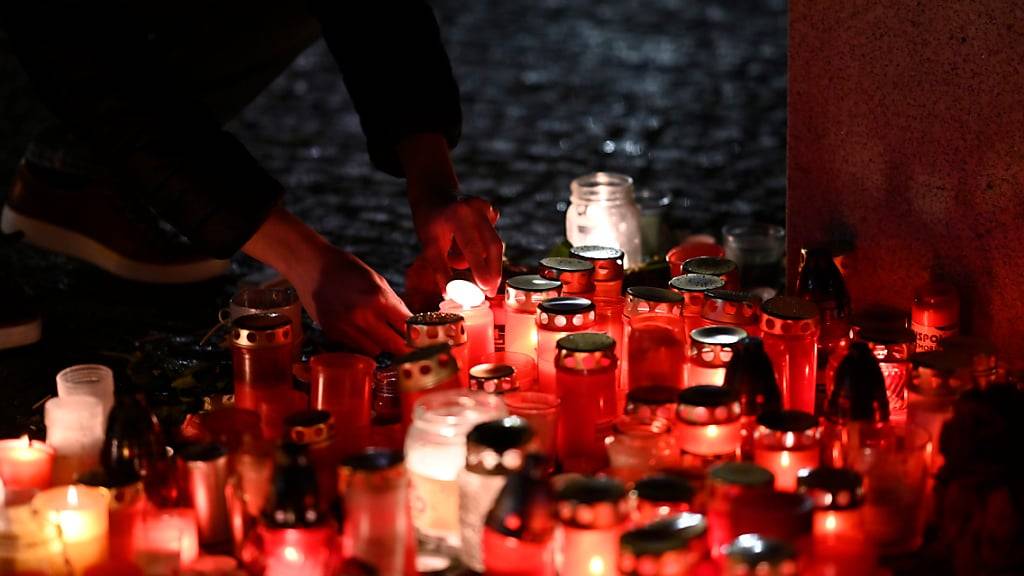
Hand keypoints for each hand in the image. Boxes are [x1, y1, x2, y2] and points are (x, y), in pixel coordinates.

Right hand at [243, 207, 410, 356]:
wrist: (311, 266)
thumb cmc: (348, 269)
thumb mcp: (377, 280)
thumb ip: (394, 304)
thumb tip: (411, 324)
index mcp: (378, 299)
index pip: (407, 327)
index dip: (416, 335)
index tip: (422, 340)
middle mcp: (362, 317)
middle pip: (394, 345)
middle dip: (404, 347)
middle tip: (410, 348)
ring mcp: (346, 327)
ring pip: (376, 351)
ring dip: (382, 346)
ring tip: (382, 335)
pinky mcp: (333, 333)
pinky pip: (356, 347)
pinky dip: (364, 343)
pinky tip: (363, 331)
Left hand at [399, 134, 503, 297]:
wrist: (435, 196)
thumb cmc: (430, 225)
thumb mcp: (429, 246)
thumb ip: (440, 269)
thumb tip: (450, 294)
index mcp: (457, 214)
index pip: (472, 247)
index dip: (479, 270)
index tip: (484, 290)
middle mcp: (475, 207)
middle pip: (492, 245)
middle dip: (492, 271)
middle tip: (490, 291)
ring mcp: (485, 207)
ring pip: (495, 243)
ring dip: (488, 263)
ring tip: (480, 278)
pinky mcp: (492, 211)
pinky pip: (493, 237)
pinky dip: (486, 250)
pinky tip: (470, 248)